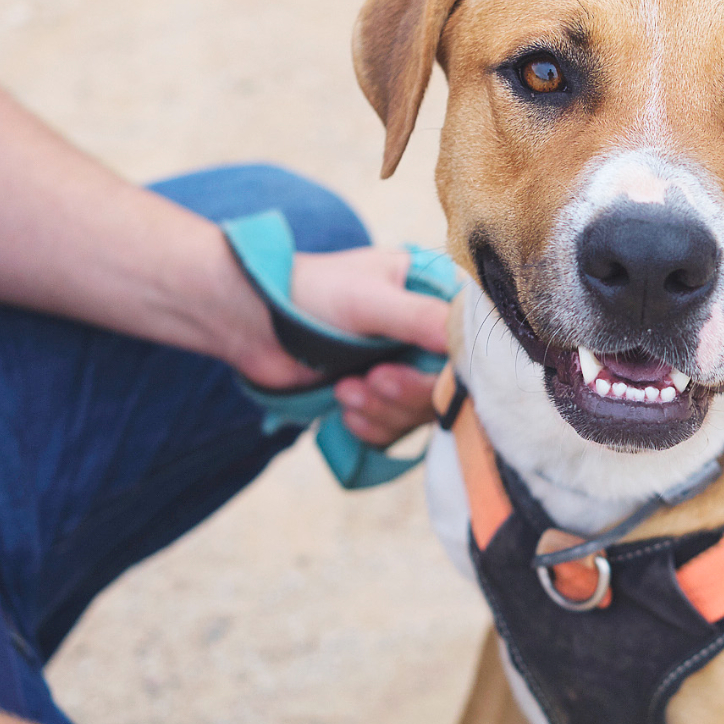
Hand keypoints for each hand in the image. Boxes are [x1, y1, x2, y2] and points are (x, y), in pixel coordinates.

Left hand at [235, 246, 449, 445]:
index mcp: (435, 297)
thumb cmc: (311, 293)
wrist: (251, 321)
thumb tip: (470, 344)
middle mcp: (427, 334)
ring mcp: (405, 367)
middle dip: (409, 393)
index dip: (459, 368)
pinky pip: (395, 430)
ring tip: (345, 390)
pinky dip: (372, 427)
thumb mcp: (372, 299)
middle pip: (449, 386)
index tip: (434, 376)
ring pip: (421, 412)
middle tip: (373, 380)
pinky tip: (345, 409)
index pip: (472, 342)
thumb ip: (422, 318)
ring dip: (384, 410)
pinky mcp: (380, 398)